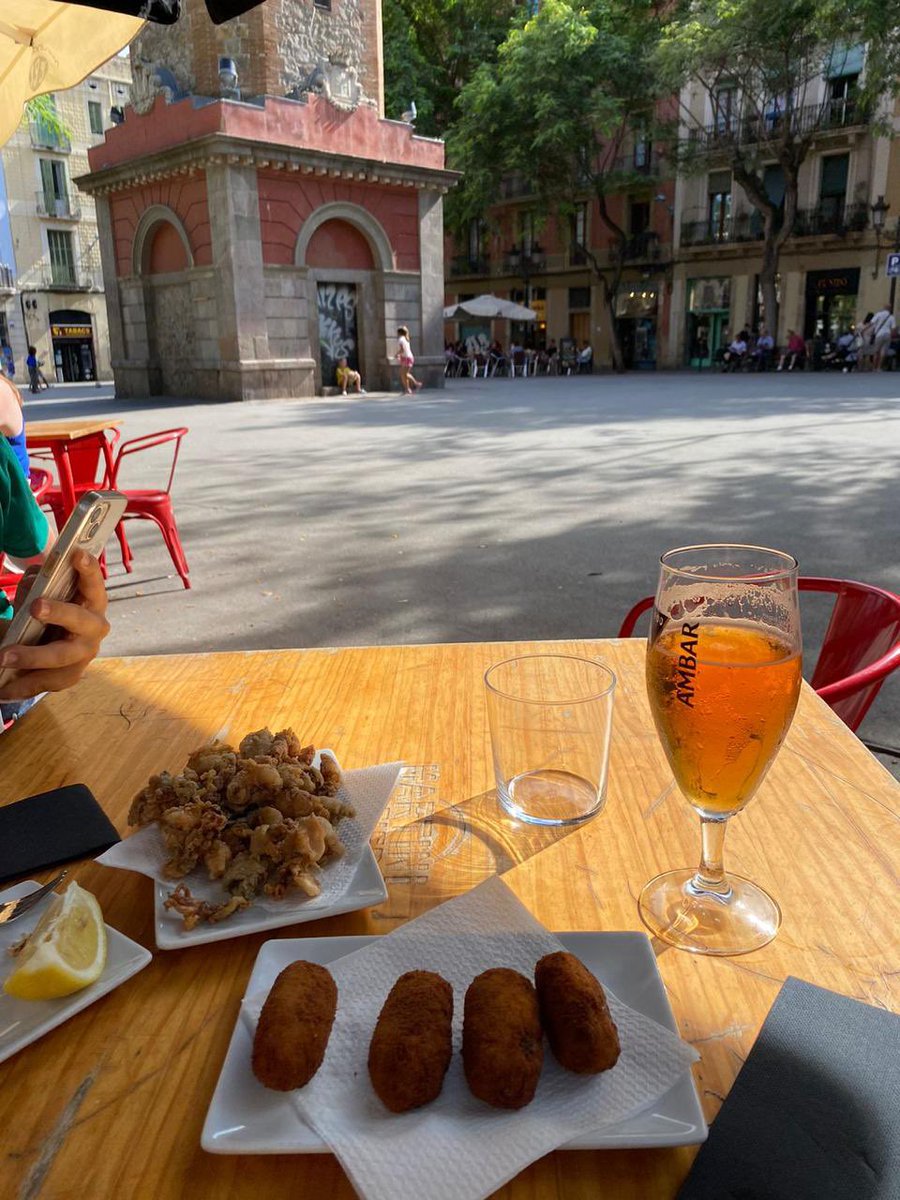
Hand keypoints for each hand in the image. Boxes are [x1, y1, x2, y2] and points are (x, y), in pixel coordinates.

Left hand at [0, 551, 109, 699]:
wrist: (54, 645)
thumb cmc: (51, 612)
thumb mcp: (40, 594)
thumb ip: (35, 586)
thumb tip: (32, 583)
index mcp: (92, 601)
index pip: (94, 583)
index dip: (88, 569)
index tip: (76, 554)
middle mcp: (95, 627)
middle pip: (81, 621)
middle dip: (60, 612)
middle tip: (35, 607)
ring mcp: (84, 655)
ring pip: (61, 657)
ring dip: (32, 656)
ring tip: (4, 656)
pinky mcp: (70, 676)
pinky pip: (47, 682)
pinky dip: (23, 685)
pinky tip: (3, 689)